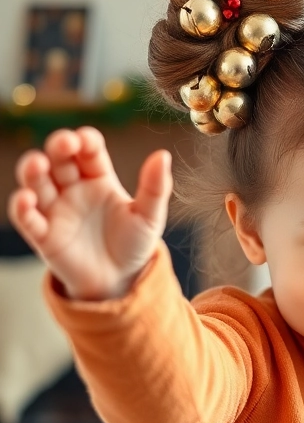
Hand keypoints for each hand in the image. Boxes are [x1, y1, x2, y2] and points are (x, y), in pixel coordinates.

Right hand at [6, 126, 172, 300]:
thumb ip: (155, 188)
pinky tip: (26, 200)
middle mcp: (73, 188)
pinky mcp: (44, 235)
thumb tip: (162, 155)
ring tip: (37, 165)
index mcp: (99, 177)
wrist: (120, 282)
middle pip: (59, 158)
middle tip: (64, 144)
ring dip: (32, 170)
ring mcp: (56, 209)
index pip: (88, 150)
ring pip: (36, 181)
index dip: (85, 140)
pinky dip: (21, 208)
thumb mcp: (149, 217)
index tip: (86, 140)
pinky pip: (27, 218)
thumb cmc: (133, 245)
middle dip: (58, 146)